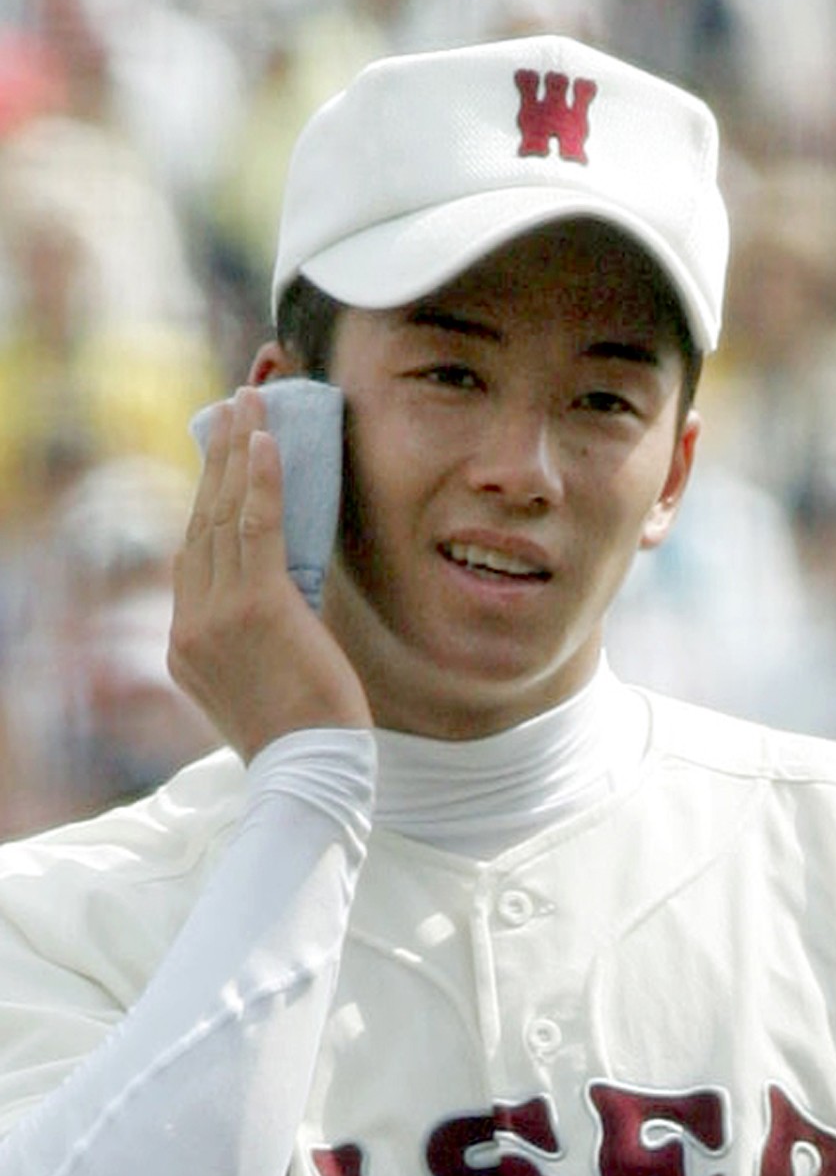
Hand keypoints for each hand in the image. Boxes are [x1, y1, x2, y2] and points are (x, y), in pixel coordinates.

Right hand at [168, 387, 371, 762]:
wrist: (310, 772)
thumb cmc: (303, 734)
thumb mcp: (261, 680)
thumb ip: (256, 636)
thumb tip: (284, 594)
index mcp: (186, 644)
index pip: (192, 556)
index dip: (207, 501)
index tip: (221, 460)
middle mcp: (189, 625)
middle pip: (200, 524)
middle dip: (217, 461)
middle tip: (231, 408)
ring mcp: (215, 616)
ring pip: (223, 517)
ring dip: (237, 454)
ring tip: (249, 404)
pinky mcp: (256, 608)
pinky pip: (255, 528)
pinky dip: (260, 481)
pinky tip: (265, 440)